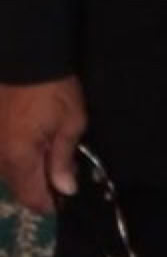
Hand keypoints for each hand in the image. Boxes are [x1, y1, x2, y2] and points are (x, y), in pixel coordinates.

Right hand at [0, 77, 86, 212]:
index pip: (31, 198)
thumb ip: (64, 159)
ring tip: (49, 154)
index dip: (50, 203)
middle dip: (39, 186)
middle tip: (62, 173)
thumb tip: (65, 189)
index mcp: (18, 158)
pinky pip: (4, 153)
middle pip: (17, 186)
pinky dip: (18, 154)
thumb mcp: (71, 121)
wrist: (28, 53)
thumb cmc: (54, 88)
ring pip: (8, 170)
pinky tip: (33, 141)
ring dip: (27, 170)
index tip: (66, 197)